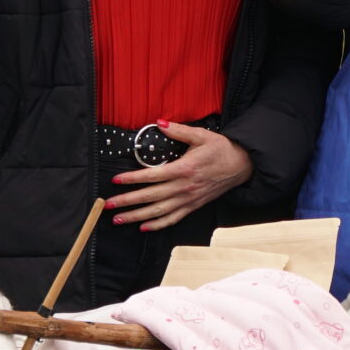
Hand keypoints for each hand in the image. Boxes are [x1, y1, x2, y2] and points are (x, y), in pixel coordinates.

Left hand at [105, 123, 255, 230]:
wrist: (241, 165)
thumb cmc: (221, 149)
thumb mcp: (201, 135)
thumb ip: (178, 130)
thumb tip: (159, 122)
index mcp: (185, 169)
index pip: (153, 176)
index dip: (133, 179)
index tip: (116, 180)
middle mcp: (184, 187)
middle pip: (151, 197)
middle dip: (128, 201)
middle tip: (109, 204)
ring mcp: (189, 199)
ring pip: (158, 212)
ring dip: (137, 216)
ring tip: (119, 219)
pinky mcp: (193, 206)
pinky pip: (173, 219)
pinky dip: (157, 225)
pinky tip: (143, 227)